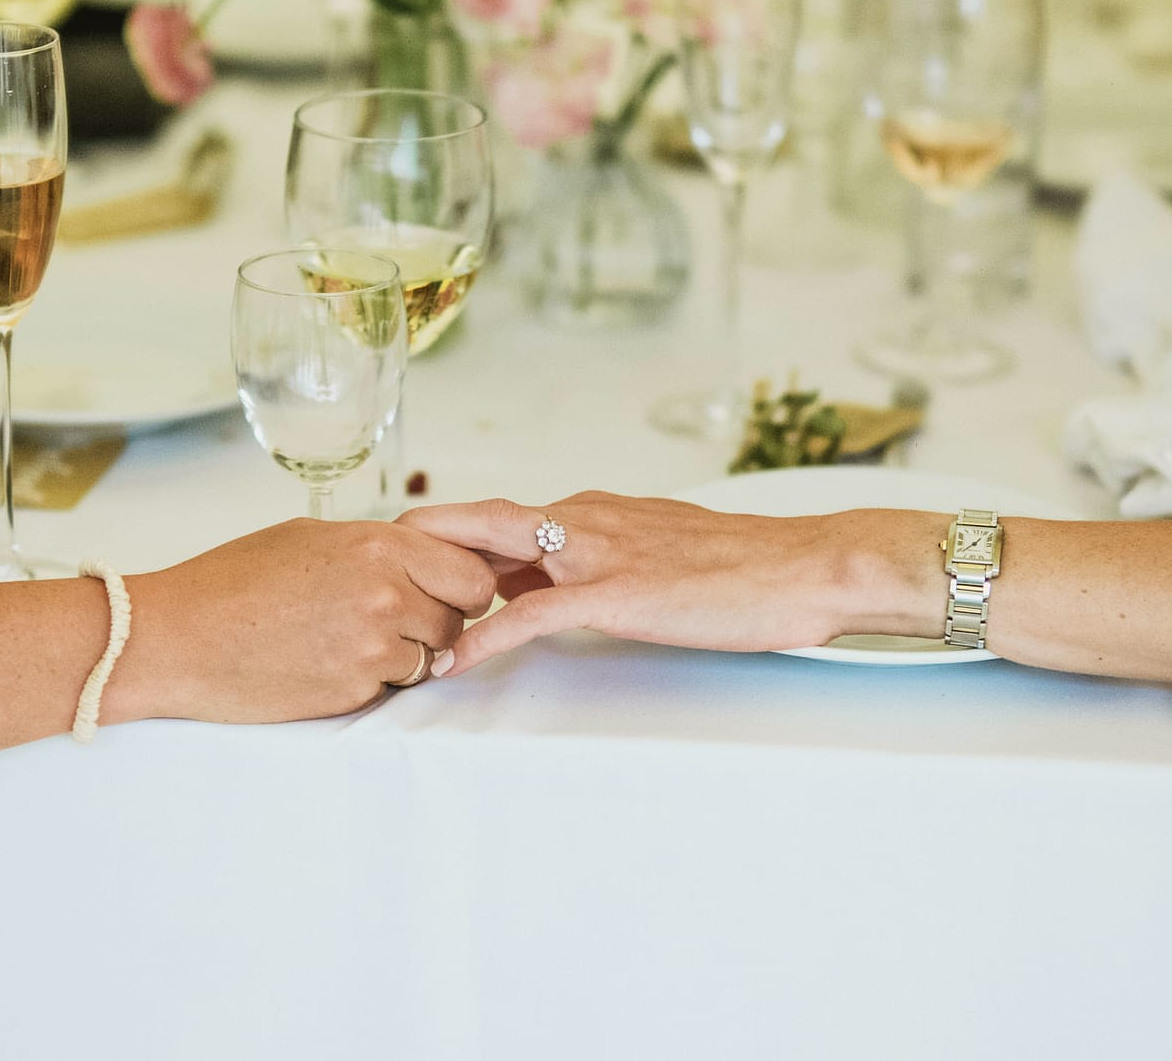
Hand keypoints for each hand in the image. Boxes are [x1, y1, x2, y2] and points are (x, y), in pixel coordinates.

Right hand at [112, 518, 497, 722]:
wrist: (177, 636)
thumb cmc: (233, 579)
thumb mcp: (311, 537)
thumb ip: (377, 547)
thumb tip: (421, 558)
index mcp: (378, 545)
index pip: (470, 573)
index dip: (463, 584)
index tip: (446, 590)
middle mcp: (386, 595)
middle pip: (457, 618)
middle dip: (436, 619)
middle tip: (395, 617)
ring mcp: (372, 648)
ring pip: (430, 657)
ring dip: (406, 653)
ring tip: (349, 638)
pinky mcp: (353, 692)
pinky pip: (391, 687)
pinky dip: (371, 679)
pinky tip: (326, 661)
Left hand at [399, 493, 942, 673]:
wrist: (807, 566)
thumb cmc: (745, 569)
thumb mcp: (660, 555)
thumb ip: (605, 564)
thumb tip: (566, 588)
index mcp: (594, 510)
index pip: (500, 517)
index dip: (446, 539)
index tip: (402, 563)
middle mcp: (585, 517)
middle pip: (474, 520)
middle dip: (414, 546)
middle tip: (364, 573)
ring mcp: (597, 550)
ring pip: (491, 555)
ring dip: (437, 588)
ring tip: (388, 616)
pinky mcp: (616, 591)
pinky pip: (531, 613)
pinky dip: (486, 636)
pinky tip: (453, 661)